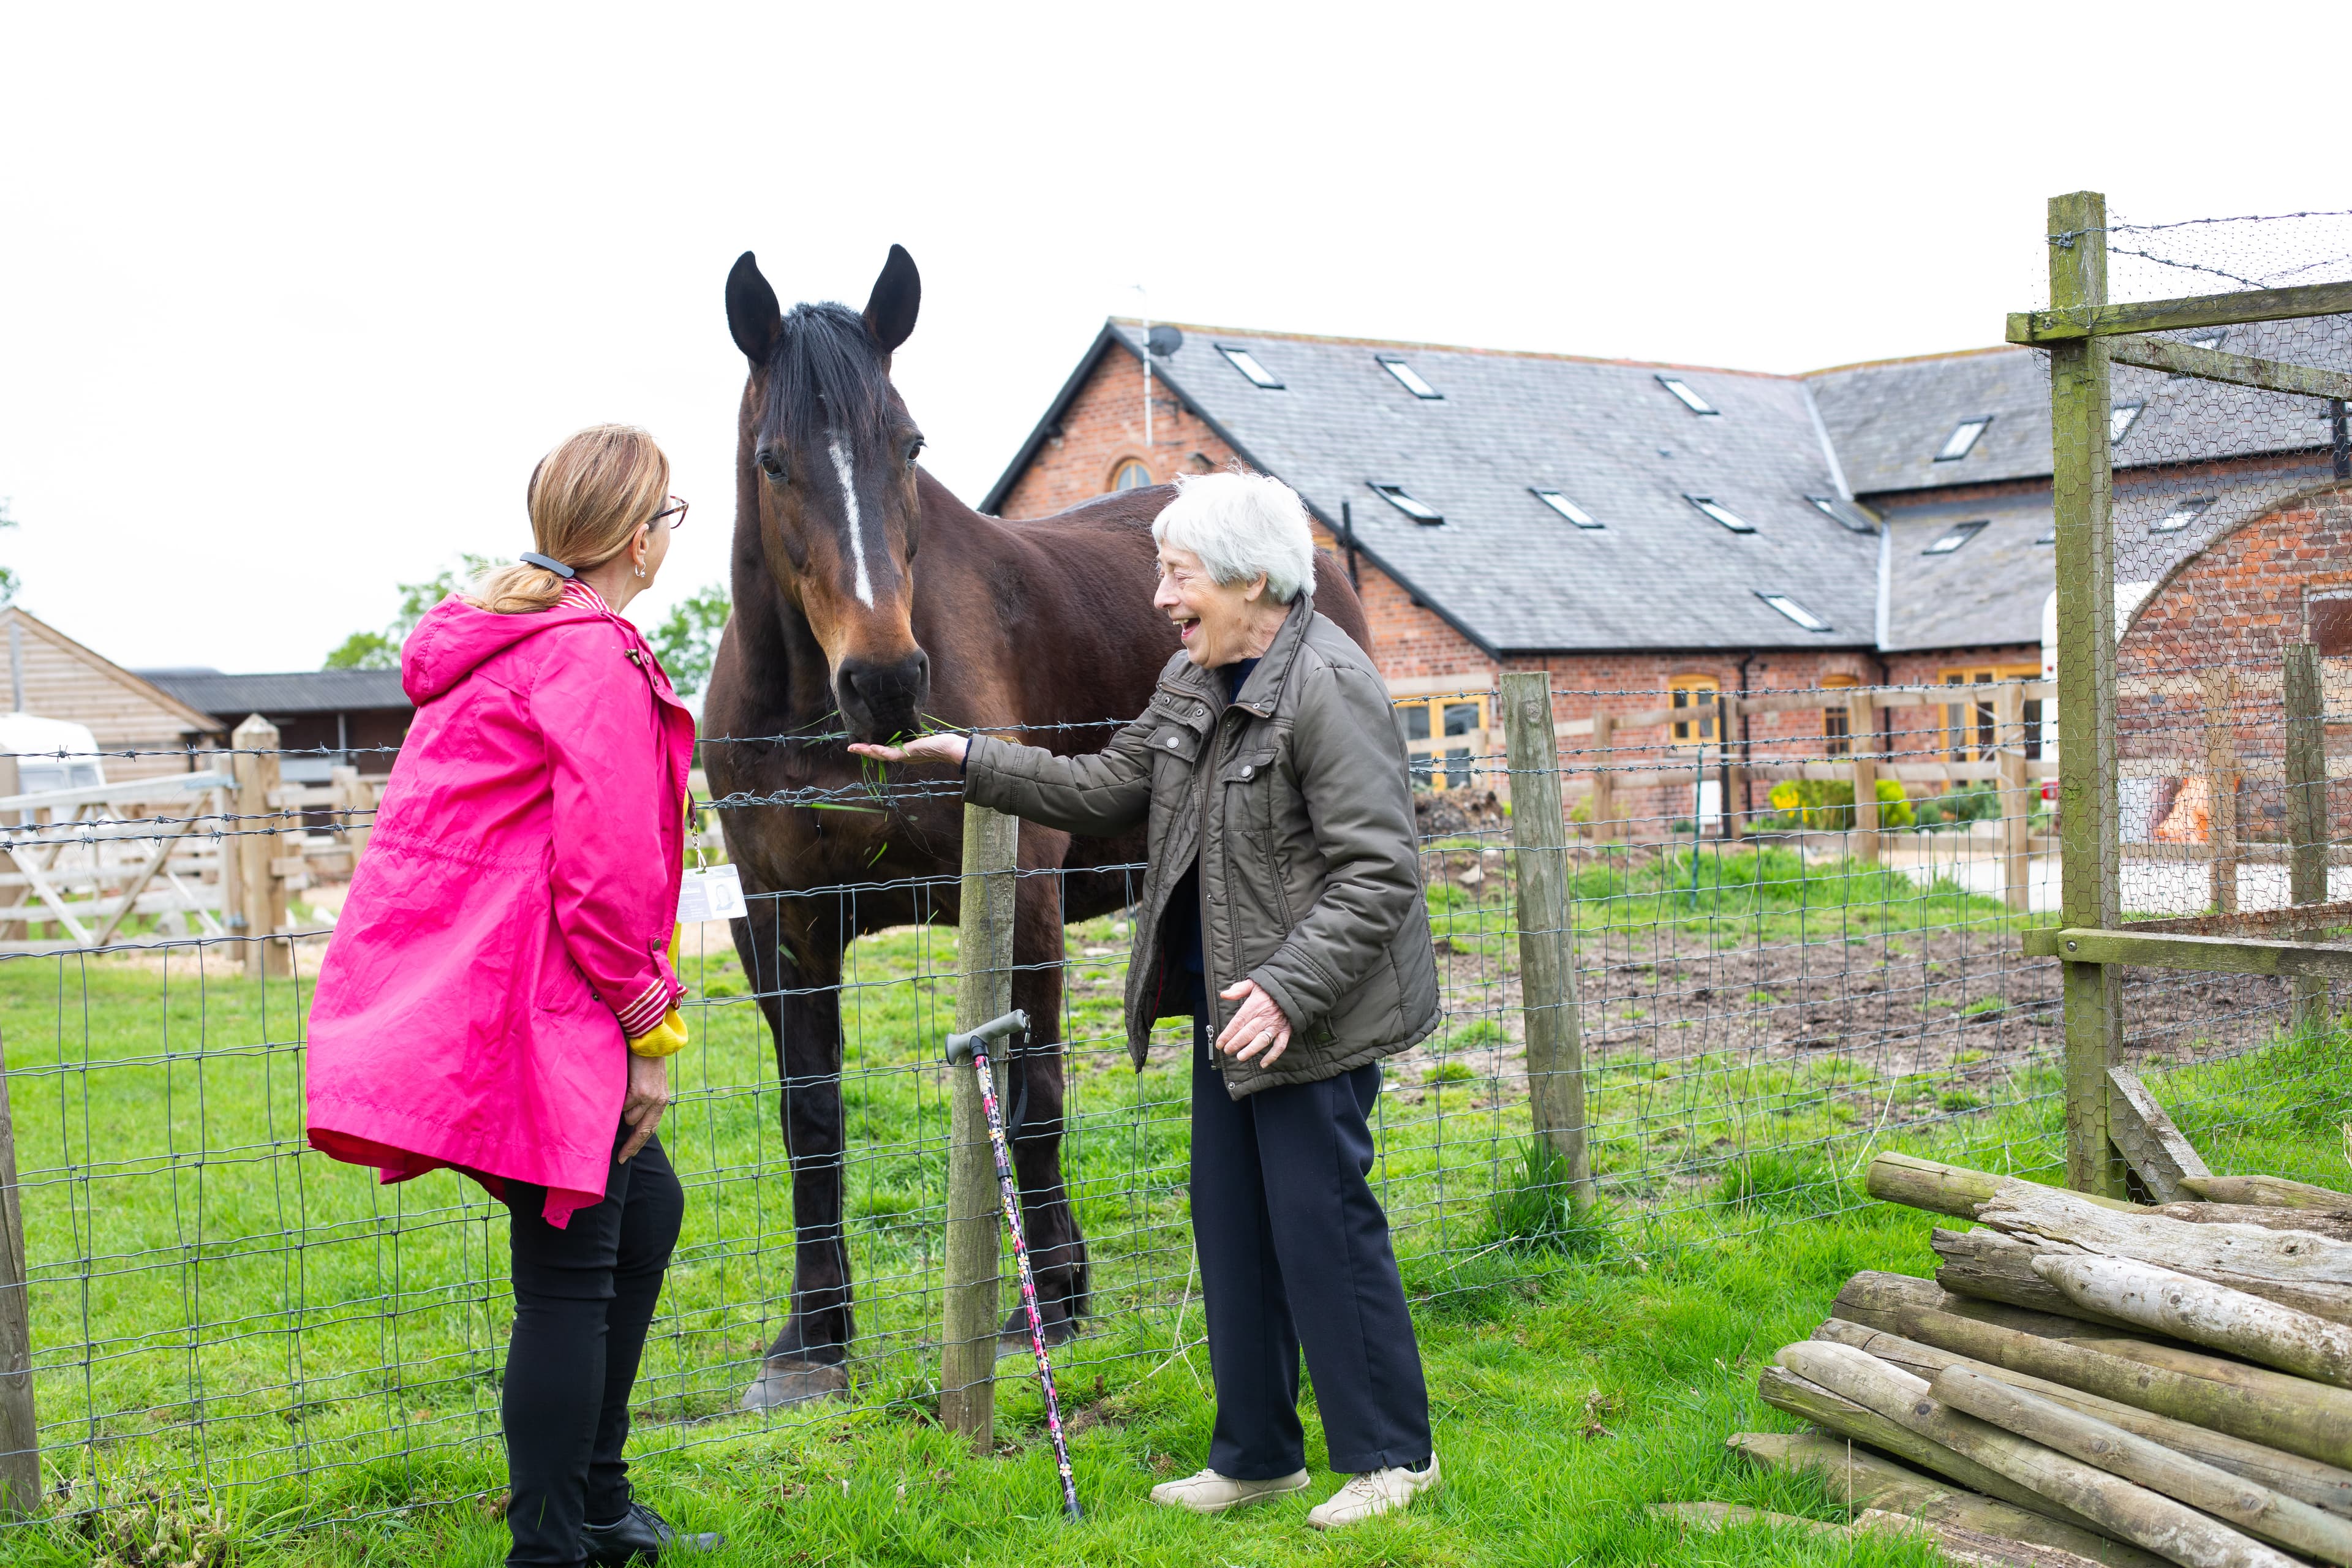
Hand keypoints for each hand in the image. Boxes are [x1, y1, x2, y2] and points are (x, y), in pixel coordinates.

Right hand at [619, 1053, 670, 1161]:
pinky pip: (622, 1106)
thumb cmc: (644, 1061)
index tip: (626, 1156)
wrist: (647, 1041)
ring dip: (622, 1110)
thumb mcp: (649, 1082)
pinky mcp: (639, 1093)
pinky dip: (618, 1100)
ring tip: (622, 1094)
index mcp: (662, 1100)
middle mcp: (658, 1102)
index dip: (638, 1144)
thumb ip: (642, 1099)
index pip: (651, 1129)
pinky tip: (621, 1087)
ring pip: (628, 1117)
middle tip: (620, 1157)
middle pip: (642, 1131)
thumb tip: (627, 1119)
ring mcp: (649, 1098)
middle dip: (630, 1146)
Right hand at [847, 733, 968, 766]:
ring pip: (881, 755)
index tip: (859, 744)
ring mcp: (904, 757)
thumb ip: (912, 736)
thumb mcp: (921, 737)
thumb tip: (908, 730)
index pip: (883, 750)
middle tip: (850, 748)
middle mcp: (902, 757)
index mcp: (903, 753)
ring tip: (853, 748)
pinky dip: (880, 751)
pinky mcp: (908, 754)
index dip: (870, 748)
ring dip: (866, 752)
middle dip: (863, 751)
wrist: (950, 749)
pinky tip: (871, 748)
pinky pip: (891, 754)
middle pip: (878, 754)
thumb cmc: (939, 742)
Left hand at [1215, 978, 1291, 1065]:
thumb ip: (1239, 989)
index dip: (1228, 1033)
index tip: (1220, 1042)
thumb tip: (1224, 994)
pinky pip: (1280, 1045)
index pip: (1238, 1021)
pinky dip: (1272, 1055)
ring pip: (1262, 1040)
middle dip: (1235, 1043)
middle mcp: (1265, 1016)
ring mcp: (1276, 1025)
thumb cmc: (1271, 987)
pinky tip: (1263, 1063)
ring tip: (1240, 1057)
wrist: (1294, 988)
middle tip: (1227, 1051)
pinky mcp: (1286, 1030)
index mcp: (1255, 1005)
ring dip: (1251, 1050)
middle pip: (1248, 1032)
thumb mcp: (1254, 983)